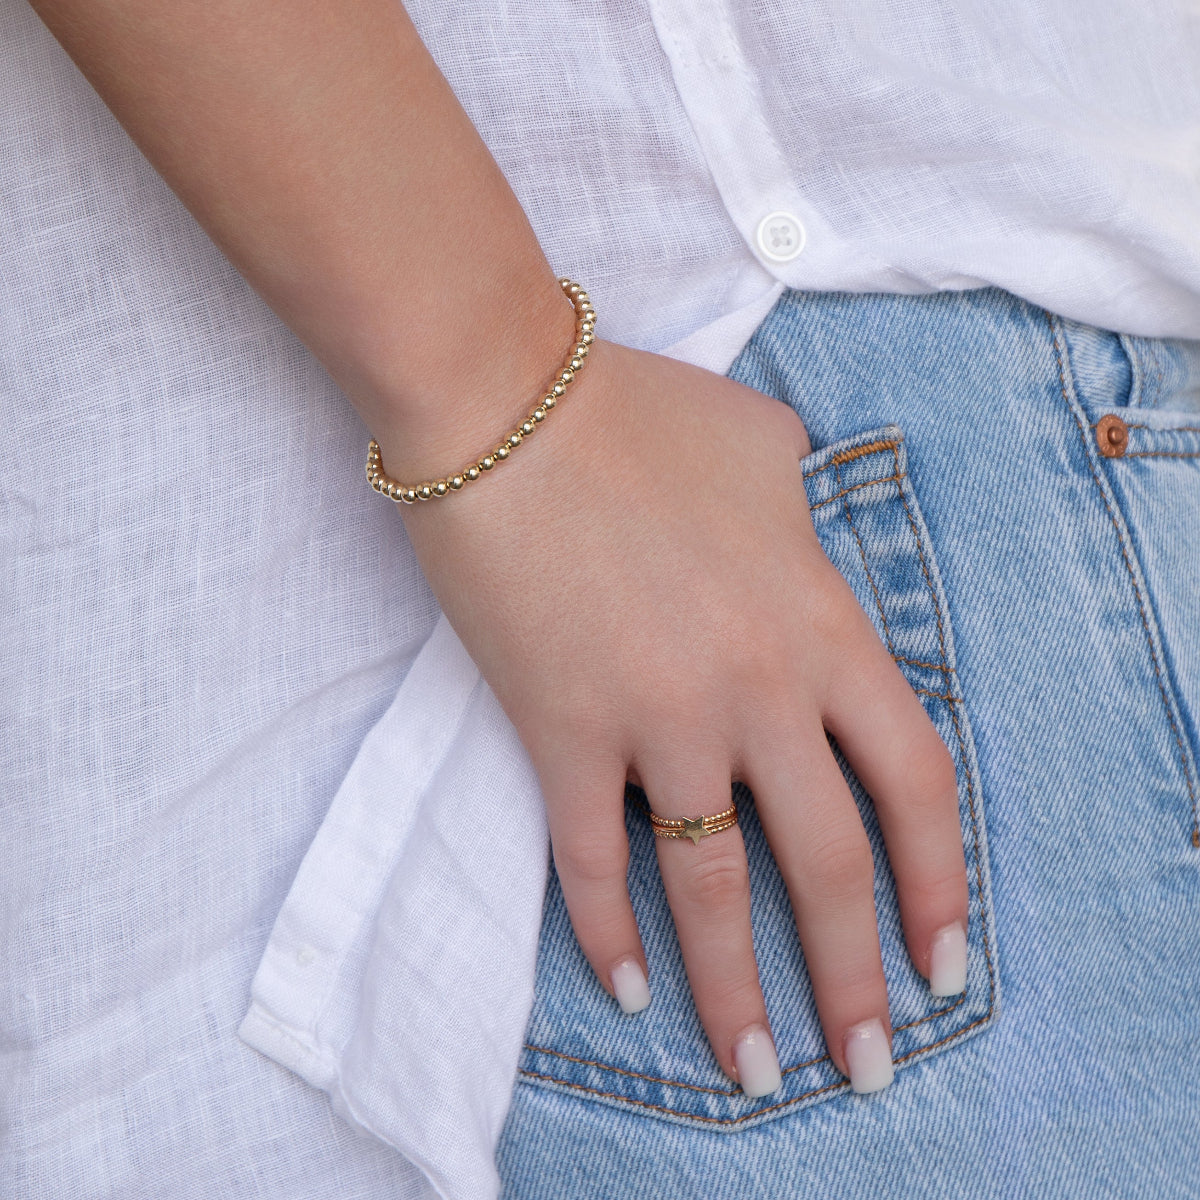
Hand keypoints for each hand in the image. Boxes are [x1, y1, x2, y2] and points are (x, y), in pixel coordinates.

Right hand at [386, 335, 968, 1095]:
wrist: (505, 404)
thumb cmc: (637, 412)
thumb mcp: (765, 445)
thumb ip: (809, 503)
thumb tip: (808, 527)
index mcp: (816, 626)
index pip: (913, 781)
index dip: (939, 882)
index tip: (943, 960)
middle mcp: (754, 692)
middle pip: (827, 863)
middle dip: (852, 980)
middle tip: (864, 1064)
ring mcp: (656, 719)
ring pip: (710, 886)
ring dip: (735, 991)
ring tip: (749, 1070)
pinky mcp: (560, 731)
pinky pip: (589, 859)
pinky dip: (605, 933)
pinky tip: (625, 987)